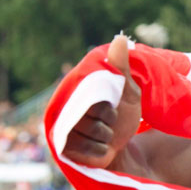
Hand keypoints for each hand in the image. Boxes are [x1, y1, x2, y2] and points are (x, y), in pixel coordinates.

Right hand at [61, 35, 140, 167]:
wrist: (126, 146)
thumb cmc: (124, 115)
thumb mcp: (127, 90)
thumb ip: (120, 67)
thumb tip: (121, 39)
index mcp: (75, 93)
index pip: (90, 98)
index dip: (106, 108)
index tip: (112, 109)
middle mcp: (64, 111)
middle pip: (90, 116)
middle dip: (108, 122)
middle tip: (110, 123)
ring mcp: (63, 131)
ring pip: (89, 133)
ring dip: (106, 136)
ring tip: (105, 135)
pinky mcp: (65, 151)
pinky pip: (87, 149)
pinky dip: (101, 150)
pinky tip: (102, 148)